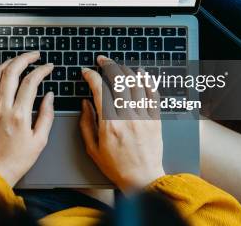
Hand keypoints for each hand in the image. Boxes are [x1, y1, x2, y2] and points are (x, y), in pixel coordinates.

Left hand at [0, 51, 54, 186]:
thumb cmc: (18, 160)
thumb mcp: (40, 140)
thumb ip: (46, 115)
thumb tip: (49, 96)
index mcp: (20, 115)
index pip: (31, 82)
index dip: (41, 70)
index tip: (48, 67)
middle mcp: (3, 109)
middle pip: (11, 73)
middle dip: (24, 58)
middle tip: (34, 55)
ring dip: (7, 64)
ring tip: (17, 59)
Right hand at [79, 56, 164, 192]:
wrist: (143, 179)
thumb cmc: (117, 166)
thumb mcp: (92, 148)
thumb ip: (86, 123)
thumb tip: (85, 103)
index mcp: (109, 124)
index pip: (99, 90)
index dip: (91, 76)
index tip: (86, 72)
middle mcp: (127, 117)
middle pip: (118, 80)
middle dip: (108, 65)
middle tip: (102, 60)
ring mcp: (143, 117)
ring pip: (136, 83)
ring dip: (125, 69)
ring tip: (118, 65)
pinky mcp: (155, 119)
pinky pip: (153, 94)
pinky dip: (147, 80)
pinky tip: (141, 73)